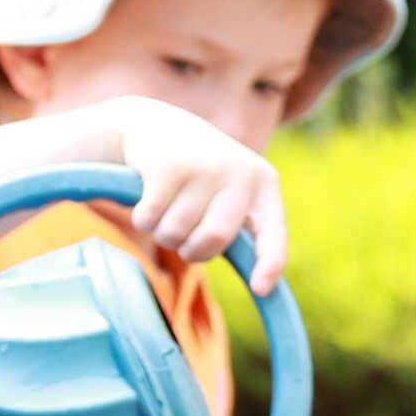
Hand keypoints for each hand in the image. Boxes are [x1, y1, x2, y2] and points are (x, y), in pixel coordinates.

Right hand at [109, 98, 285, 289]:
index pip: (273, 231)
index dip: (269, 262)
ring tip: (166, 210)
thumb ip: (241, 226)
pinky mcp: (167, 166)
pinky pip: (149, 219)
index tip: (260, 288)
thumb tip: (265, 289)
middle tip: (184, 239)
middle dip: (192, 249)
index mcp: (264, 182)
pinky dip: (142, 219)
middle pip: (215, 238)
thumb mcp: (229, 191)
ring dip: (162, 233)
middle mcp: (239, 171)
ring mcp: (204, 166)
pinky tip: (148, 198)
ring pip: (175, 233)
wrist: (155, 126)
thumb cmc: (198, 175)